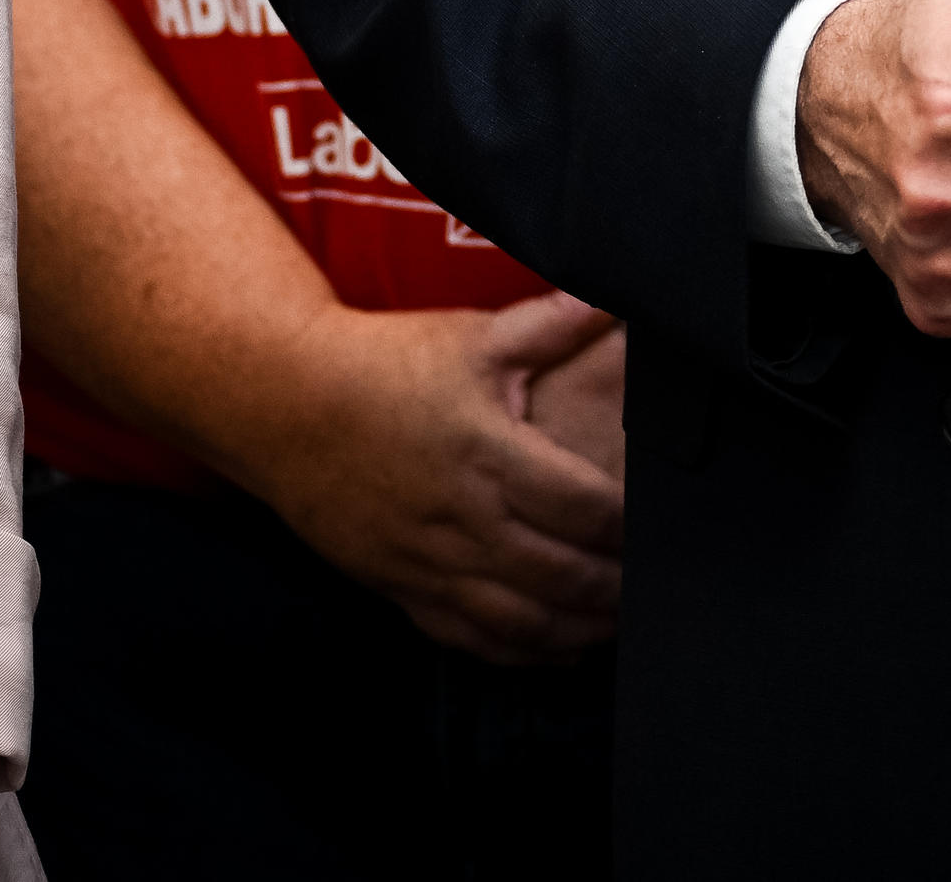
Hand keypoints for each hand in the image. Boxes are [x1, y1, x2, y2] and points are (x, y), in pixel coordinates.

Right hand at [234, 293, 625, 661]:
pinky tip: (560, 649)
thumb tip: (616, 297)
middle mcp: (462, 515)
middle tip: (658, 588)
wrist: (285, 404)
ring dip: (579, 629)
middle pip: (560, 574)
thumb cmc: (385, 365)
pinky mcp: (400, 586)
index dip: (631, 526)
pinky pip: (469, 637)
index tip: (664, 526)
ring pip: (520, 620)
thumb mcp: (474, 336)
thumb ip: (552, 324)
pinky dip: (522, 653)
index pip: (582, 506)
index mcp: (489, 452)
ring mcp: (428, 560)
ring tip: (620, 626)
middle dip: (615, 588)